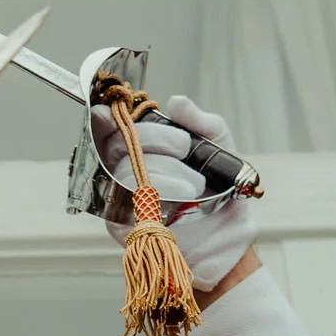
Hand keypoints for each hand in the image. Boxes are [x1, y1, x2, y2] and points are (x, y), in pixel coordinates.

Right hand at [90, 95, 256, 291]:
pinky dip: (157, 196)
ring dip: (164, 172)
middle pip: (118, 145)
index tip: (111, 112)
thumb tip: (176, 102)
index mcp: (144, 152)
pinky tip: (180, 198)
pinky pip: (128, 204)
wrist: (229, 233)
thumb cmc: (222, 191)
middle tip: (185, 147)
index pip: (112, 130)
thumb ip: (202, 122)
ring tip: (194, 185)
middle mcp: (127, 173)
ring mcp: (123, 200)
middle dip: (155, 139)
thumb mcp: (220, 148)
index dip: (106, 120)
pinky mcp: (123, 226)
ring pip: (125, 172)